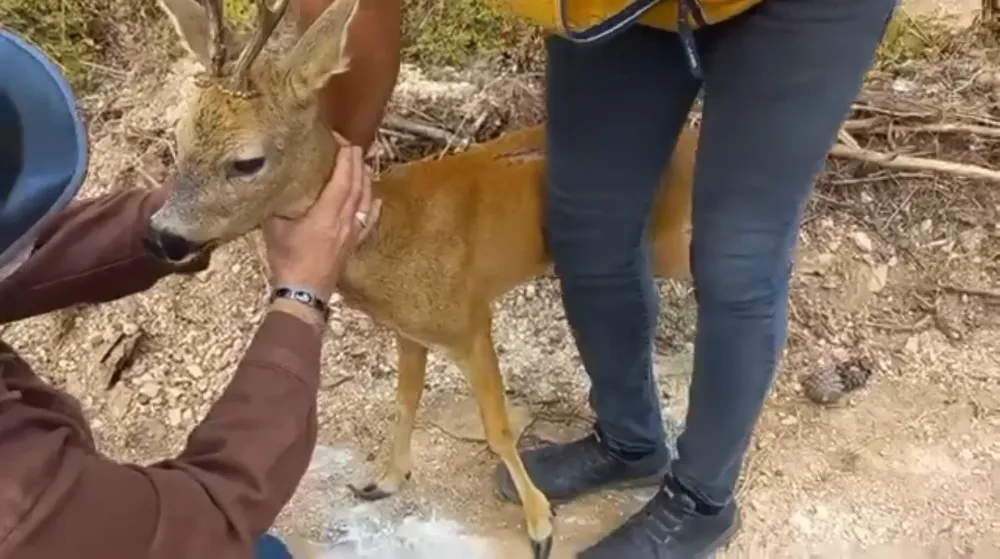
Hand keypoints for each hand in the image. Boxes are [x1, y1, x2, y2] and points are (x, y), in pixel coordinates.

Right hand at [262, 145, 379, 301]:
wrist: (304, 294)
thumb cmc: (288, 261)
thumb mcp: (275, 229)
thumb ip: (277, 205)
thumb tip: (273, 184)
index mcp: (327, 214)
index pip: (342, 180)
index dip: (345, 159)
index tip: (343, 142)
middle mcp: (345, 222)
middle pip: (357, 187)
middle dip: (356, 164)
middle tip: (353, 147)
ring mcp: (352, 234)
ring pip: (364, 202)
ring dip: (365, 181)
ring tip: (364, 165)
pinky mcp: (352, 246)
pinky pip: (368, 222)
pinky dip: (373, 208)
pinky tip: (376, 200)